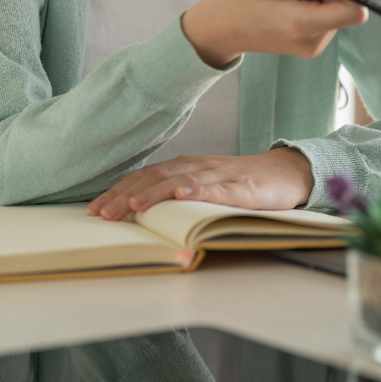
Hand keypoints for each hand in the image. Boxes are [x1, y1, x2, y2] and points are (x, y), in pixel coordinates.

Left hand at [87, 147, 314, 219]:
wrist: (286, 173)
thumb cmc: (243, 183)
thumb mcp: (206, 187)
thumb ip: (178, 194)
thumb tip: (139, 215)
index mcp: (187, 166)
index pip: (146, 175)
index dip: (119, 190)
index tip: (94, 209)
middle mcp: (199, 166)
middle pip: (156, 175)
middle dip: (126, 194)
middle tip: (102, 214)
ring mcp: (220, 176)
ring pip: (181, 180)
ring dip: (154, 192)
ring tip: (132, 206)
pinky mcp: (243, 188)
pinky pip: (217, 188)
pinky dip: (198, 190)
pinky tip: (182, 195)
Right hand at [181, 0, 366, 67]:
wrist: (219, 29)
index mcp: (305, 26)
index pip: (356, 12)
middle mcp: (314, 42)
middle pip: (348, 10)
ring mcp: (313, 47)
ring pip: (338, 12)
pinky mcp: (310, 46)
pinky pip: (327, 18)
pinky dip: (315, 5)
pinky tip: (290, 3)